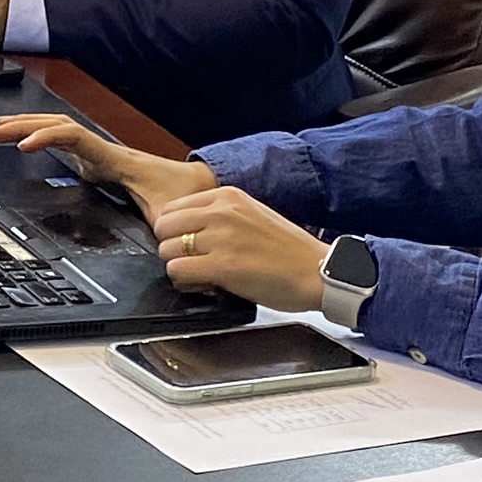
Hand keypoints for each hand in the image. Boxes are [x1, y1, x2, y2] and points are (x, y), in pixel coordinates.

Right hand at [0, 113, 215, 215]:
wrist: (199, 184)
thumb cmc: (185, 195)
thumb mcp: (170, 215)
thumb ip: (159, 229)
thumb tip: (151, 247)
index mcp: (115, 160)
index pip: (74, 138)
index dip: (47, 138)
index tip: (24, 146)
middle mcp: (104, 152)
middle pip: (58, 125)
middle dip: (24, 126)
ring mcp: (100, 154)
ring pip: (59, 128)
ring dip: (28, 126)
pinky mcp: (100, 161)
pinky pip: (65, 140)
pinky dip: (42, 136)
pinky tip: (26, 141)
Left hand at [146, 183, 337, 309]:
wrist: (318, 271)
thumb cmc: (289, 251)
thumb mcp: (251, 215)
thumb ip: (219, 217)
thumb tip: (186, 231)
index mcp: (227, 196)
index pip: (171, 208)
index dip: (175, 231)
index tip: (188, 244)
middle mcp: (221, 211)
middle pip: (163, 227)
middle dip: (172, 248)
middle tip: (193, 262)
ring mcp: (221, 238)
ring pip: (167, 250)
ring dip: (179, 267)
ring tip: (202, 275)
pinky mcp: (222, 266)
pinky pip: (177, 271)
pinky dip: (185, 282)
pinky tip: (206, 285)